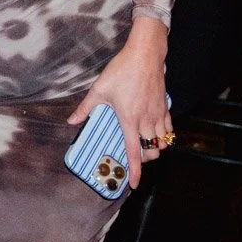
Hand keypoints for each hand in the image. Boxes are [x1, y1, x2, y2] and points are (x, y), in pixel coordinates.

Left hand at [67, 17, 170, 187]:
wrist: (144, 56)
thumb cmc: (121, 71)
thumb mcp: (99, 90)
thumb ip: (85, 108)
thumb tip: (72, 121)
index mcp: (129, 119)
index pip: (133, 152)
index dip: (136, 172)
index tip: (135, 185)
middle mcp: (146, 121)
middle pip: (152, 152)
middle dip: (145, 159)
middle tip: (134, 154)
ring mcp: (158, 115)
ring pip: (162, 142)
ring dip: (154, 148)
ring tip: (142, 143)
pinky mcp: (165, 107)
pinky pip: (169, 129)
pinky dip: (164, 136)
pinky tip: (154, 130)